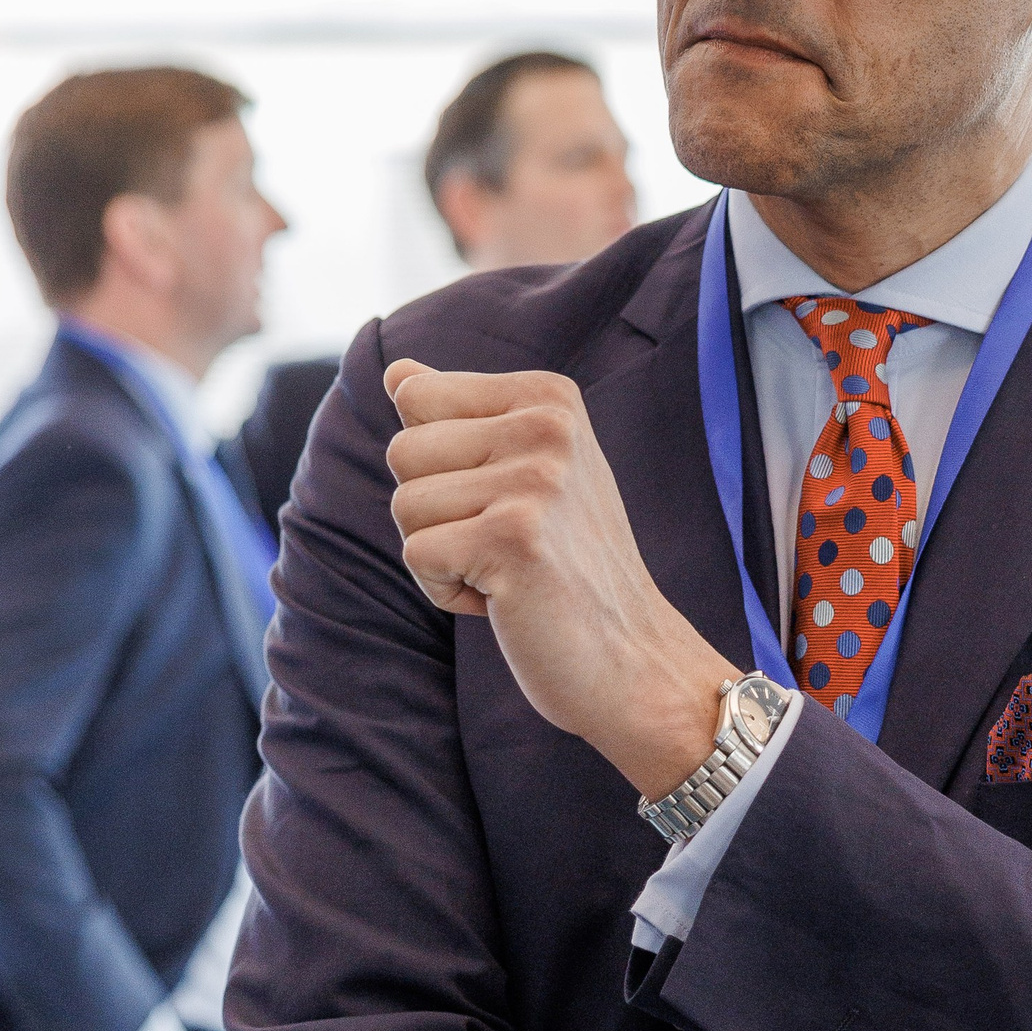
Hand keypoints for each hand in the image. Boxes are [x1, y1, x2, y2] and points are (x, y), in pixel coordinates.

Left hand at [385, 361, 732, 800]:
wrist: (635, 659)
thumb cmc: (571, 568)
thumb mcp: (527, 473)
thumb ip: (462, 417)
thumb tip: (396, 370)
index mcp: (550, 397)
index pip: (417, 397)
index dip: (439, 463)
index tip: (502, 501)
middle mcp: (547, 426)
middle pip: (403, 451)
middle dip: (433, 512)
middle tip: (504, 545)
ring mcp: (536, 480)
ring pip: (405, 505)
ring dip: (440, 554)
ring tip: (507, 572)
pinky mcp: (514, 538)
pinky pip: (418, 554)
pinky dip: (446, 592)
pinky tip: (505, 600)